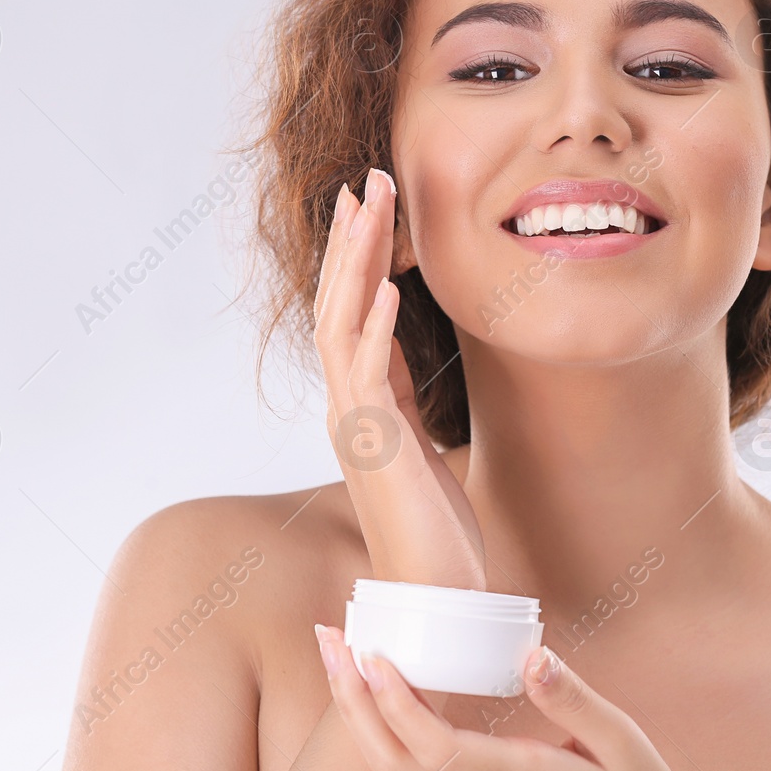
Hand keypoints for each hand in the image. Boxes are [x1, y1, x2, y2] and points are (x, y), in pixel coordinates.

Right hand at [313, 168, 486, 589]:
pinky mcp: (377, 444)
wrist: (434, 590)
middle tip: (364, 181)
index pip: (348, 311)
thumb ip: (401, 393)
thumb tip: (397, 346)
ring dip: (358, 263)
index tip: (368, 204)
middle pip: (336, 303)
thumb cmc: (433, 524)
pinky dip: (375, 325)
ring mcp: (355, 422)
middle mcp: (347, 404)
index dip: (357, 256)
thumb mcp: (418, 440)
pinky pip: (368, 373)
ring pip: (341, 324)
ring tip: (370, 207)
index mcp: (358, 401)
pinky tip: (389, 286)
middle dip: (351, 240)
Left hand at [314, 625, 672, 770]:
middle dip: (353, 701)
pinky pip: (408, 765)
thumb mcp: (621, 745)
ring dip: (356, 712)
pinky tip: (367, 689)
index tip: (372, 657)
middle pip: (394, 762)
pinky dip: (377, 726)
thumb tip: (534, 656)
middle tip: (328, 638)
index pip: (436, 751)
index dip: (397, 707)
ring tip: (336, 656)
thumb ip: (577, 702)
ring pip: (392, 767)